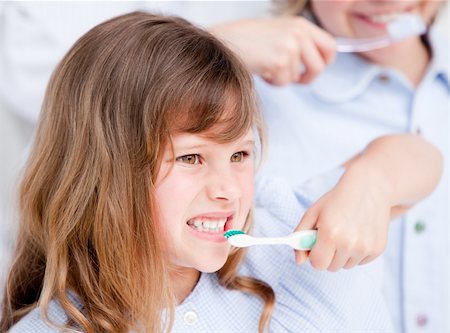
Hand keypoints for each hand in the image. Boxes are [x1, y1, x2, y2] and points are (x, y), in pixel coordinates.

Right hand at [208, 17, 335, 84]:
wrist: (224, 41)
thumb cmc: (246, 40)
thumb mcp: (279, 32)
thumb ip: (298, 42)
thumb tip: (314, 62)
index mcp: (300, 24)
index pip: (330, 45)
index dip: (324, 62)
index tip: (312, 70)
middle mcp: (298, 32)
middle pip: (320, 66)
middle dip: (307, 78)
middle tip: (293, 79)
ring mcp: (290, 46)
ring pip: (299, 77)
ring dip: (284, 79)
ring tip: (269, 69)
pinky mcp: (279, 60)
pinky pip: (283, 83)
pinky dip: (272, 82)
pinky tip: (262, 71)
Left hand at [295, 161, 391, 270]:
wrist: (369, 187)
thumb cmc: (337, 200)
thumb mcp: (313, 212)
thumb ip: (300, 237)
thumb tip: (299, 261)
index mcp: (330, 234)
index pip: (317, 264)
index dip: (314, 254)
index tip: (316, 244)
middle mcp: (349, 243)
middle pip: (331, 267)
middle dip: (327, 254)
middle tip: (331, 234)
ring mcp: (365, 247)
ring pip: (345, 265)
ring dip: (342, 254)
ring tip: (345, 232)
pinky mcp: (377, 249)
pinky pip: (360, 262)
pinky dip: (356, 252)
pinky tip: (358, 233)